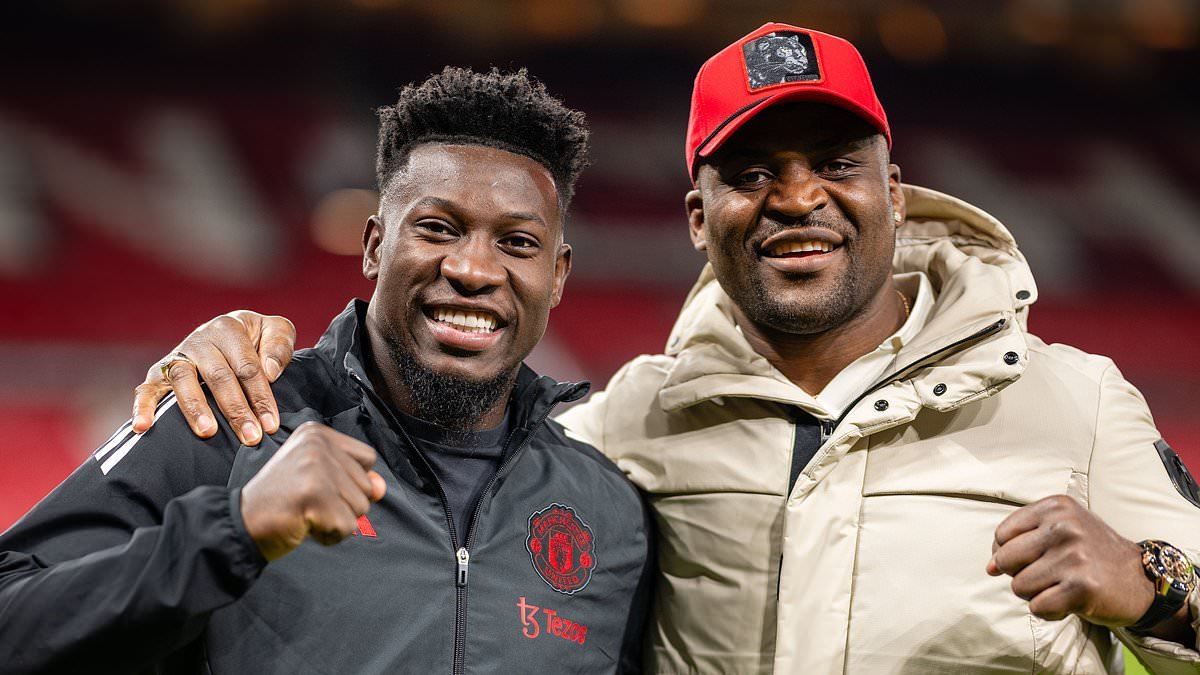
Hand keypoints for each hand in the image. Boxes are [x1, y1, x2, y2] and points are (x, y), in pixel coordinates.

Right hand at [131, 311, 297, 444]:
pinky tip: (142, 427)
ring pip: (184, 381)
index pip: (247, 367)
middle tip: (250, 437)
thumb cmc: (258, 339)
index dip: (260, 396)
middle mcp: (200, 340)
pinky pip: (148, 389)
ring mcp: (177, 356)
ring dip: (196, 409)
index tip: (270, 425)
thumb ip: (279, 346)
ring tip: (208, 432)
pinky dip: (142, 407)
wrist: (229, 333)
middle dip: (235, 409)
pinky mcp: (159, 373)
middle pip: (218, 377)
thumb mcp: (276, 331)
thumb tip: (269, 372)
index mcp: (229, 328)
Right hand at [240, 422, 386, 560]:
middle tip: (307, 503)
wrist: (240, 523)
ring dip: (337, 520)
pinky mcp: (315, 494)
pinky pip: (349, 526)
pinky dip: (331, 535)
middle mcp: (317, 444)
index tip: (317, 486)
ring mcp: (316, 467)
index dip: (350, 481)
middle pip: (366, 484)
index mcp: (317, 433)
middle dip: (343, 504)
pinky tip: (305, 525)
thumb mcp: (320, 481)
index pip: (368, 459)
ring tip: (306, 512)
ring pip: (361, 507)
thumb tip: (380, 488)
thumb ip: (354, 479)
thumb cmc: (281, 503)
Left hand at [987, 495, 1153, 627]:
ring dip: (1035, 594)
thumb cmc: (1091, 553)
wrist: (1141, 579)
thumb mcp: (1060, 528)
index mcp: (1056, 507)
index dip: (1008, 553)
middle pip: (1005, 560)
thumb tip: (988, 567)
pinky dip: (1048, 611)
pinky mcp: (1082, 587)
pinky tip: (1068, 602)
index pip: (1001, 535)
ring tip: (1060, 586)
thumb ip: (1020, 540)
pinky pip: (1038, 607)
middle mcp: (1064, 527)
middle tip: (1046, 575)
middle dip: (1018, 574)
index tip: (1032, 558)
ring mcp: (1074, 557)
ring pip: (1019, 586)